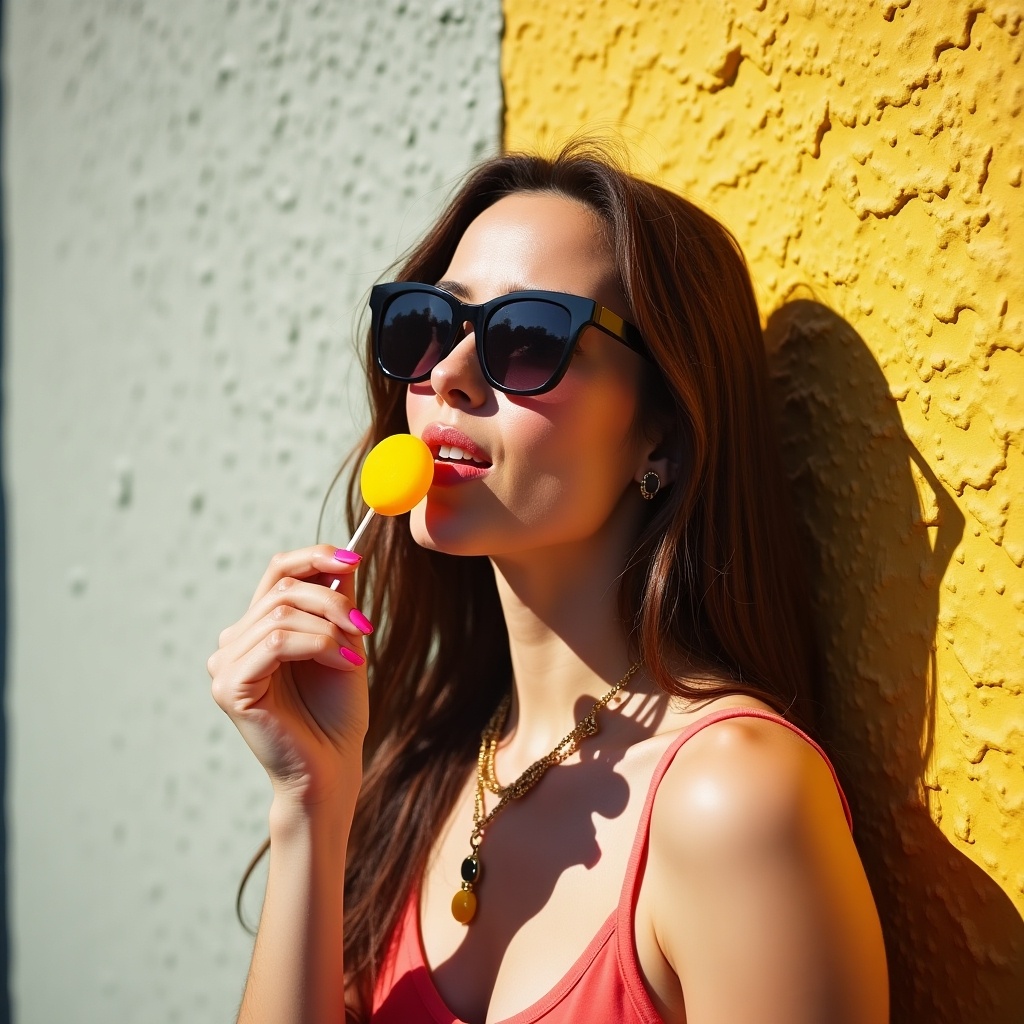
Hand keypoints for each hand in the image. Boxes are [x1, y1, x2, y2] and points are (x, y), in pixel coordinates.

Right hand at [208, 545, 370, 806]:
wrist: (333, 768)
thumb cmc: (337, 712)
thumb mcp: (344, 642)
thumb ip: (338, 601)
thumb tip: (348, 557)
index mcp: (257, 629)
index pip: (278, 571)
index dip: (316, 557)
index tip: (357, 558)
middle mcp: (234, 643)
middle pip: (283, 588)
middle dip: (333, 600)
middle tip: (364, 624)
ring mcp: (225, 664)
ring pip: (283, 614)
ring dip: (331, 628)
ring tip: (356, 654)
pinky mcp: (230, 687)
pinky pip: (277, 641)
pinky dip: (319, 645)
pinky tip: (345, 662)